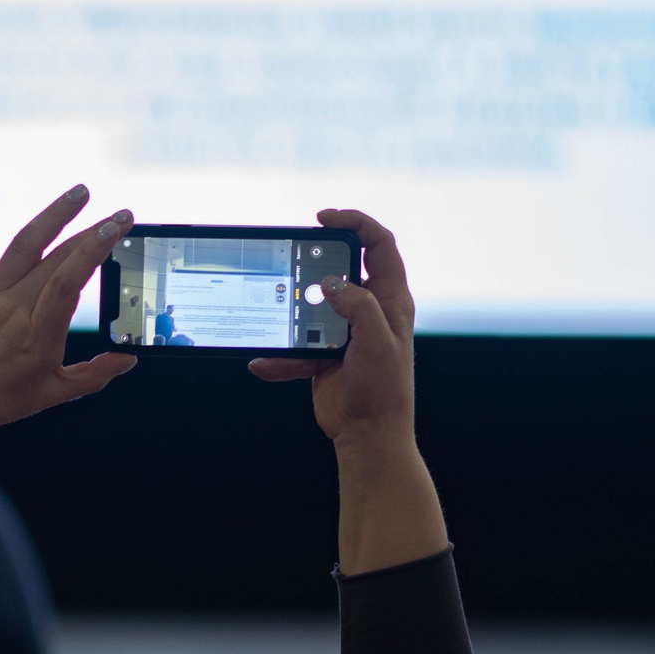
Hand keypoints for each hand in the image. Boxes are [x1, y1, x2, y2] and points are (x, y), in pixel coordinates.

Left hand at [0, 184, 138, 447]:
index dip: (94, 249)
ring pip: (23, 243)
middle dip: (91, 231)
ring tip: (81, 192)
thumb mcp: (52, 395)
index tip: (116, 227)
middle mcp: (12, 307)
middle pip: (56, 257)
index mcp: (36, 335)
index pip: (69, 281)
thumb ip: (94, 376)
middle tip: (121, 214)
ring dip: (54, 213)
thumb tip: (129, 358)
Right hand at [248, 208, 415, 452]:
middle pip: (341, 268)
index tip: (324, 218)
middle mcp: (368, 310)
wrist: (368, 435)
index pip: (378, 245)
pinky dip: (279, 356)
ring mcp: (343, 331)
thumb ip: (358, 306)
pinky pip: (294, 346)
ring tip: (276, 314)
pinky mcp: (322, 354)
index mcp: (390, 301)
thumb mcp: (377, 342)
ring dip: (291, 310)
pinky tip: (265, 364)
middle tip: (294, 253)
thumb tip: (332, 283)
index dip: (355, 223)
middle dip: (316, 261)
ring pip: (311, 305)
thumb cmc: (384, 391)